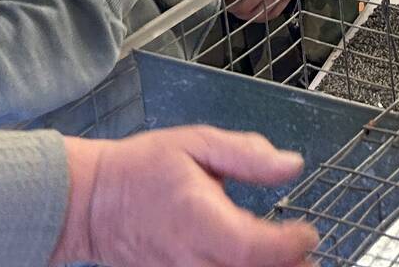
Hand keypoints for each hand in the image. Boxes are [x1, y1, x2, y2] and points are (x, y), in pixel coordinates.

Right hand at [52, 128, 316, 266]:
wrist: (90, 203)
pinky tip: (252, 265)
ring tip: (289, 263)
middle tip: (305, 254)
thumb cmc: (140, 170)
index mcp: (198, 219)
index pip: (253, 247)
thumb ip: (246, 154)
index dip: (289, 245)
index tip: (308, 232)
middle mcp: (190, 258)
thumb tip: (290, 164)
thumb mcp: (195, 143)